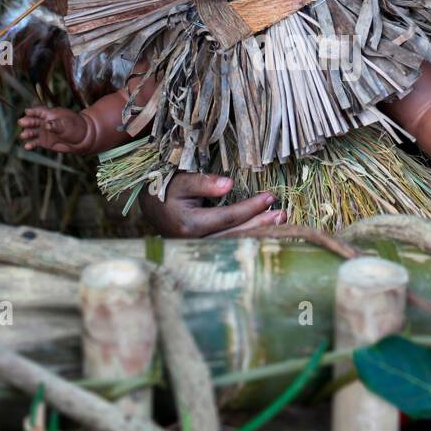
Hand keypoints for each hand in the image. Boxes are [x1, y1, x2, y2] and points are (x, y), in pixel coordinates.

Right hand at [19, 105, 91, 152]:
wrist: (81, 139)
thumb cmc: (76, 128)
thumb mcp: (68, 125)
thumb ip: (57, 125)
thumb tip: (47, 125)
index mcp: (51, 113)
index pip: (40, 111)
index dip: (33, 111)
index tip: (27, 111)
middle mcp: (44, 122)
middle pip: (33, 120)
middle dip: (27, 121)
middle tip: (21, 122)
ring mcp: (43, 132)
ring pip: (32, 131)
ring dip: (27, 133)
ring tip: (23, 135)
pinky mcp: (43, 142)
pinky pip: (35, 142)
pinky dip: (30, 144)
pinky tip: (27, 146)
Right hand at [138, 172, 286, 236]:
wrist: (148, 206)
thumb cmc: (165, 189)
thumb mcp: (180, 181)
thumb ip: (202, 182)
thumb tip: (228, 184)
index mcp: (189, 226)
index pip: (227, 218)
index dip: (250, 208)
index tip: (270, 197)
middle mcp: (195, 243)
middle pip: (235, 235)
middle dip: (260, 224)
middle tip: (282, 214)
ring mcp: (199, 249)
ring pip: (234, 243)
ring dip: (258, 233)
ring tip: (279, 221)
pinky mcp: (203, 249)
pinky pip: (230, 244)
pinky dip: (248, 236)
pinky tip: (264, 230)